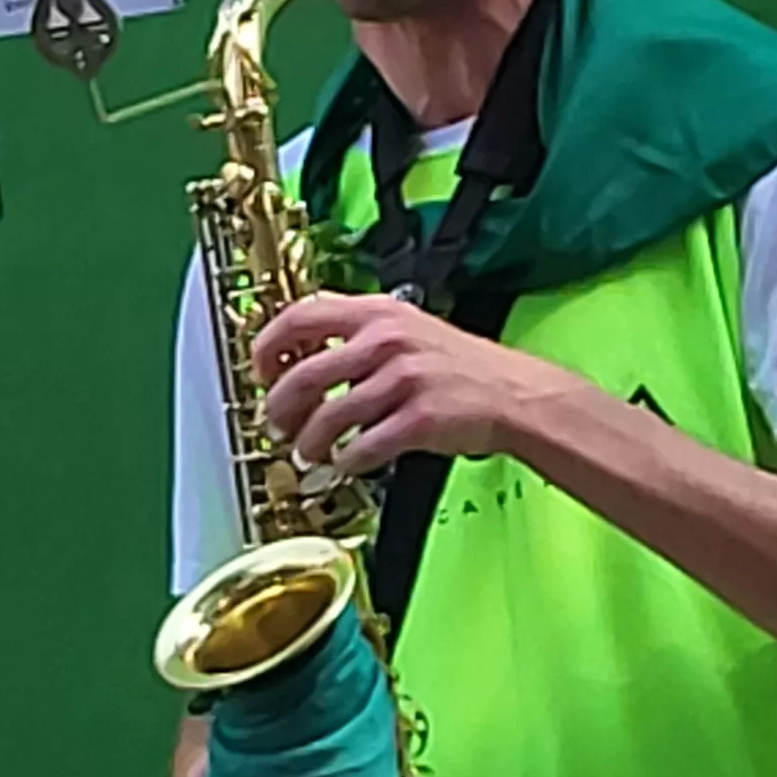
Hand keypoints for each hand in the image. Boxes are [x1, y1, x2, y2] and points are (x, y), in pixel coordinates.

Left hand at [252, 292, 595, 476]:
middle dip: (280, 408)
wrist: (517, 395)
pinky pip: (362, 448)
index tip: (260, 370)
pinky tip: (349, 463)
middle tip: (278, 424)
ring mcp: (403, 380)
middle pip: (304, 375)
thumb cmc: (464, 367)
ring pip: (328, 418)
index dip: (269, 344)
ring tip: (311, 453)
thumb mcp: (410, 328)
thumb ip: (360, 332)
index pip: (301, 315)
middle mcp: (387, 341)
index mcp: (380, 312)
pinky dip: (347, 462)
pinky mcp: (417, 420)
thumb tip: (303, 355)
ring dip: (310, 443)